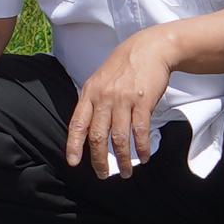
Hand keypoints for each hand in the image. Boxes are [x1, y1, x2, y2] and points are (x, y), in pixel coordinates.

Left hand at [63, 28, 179, 180]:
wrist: (149, 49)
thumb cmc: (123, 67)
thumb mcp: (100, 80)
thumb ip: (92, 102)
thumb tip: (87, 129)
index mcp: (90, 93)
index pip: (77, 124)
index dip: (74, 146)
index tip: (73, 163)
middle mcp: (104, 98)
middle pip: (97, 137)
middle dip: (99, 161)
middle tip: (103, 175)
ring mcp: (123, 100)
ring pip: (119, 138)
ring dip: (123, 160)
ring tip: (127, 172)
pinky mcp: (142, 102)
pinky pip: (140, 131)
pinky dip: (141, 148)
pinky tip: (143, 157)